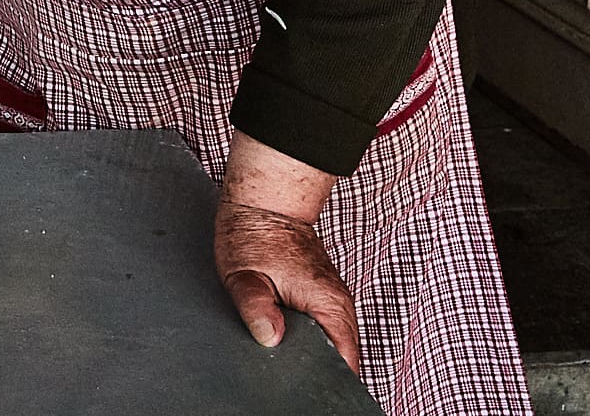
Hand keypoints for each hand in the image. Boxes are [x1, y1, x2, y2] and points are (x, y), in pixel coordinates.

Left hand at [214, 196, 361, 374]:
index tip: (304, 390)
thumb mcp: (244, 272)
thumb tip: (270, 337)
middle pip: (336, 358)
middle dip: (312, 369)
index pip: (345, 363)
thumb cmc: (253, 230)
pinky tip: (279, 338)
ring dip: (305, 352)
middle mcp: (337, 306)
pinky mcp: (318, 297)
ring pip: (325, 344)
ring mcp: (329, 302)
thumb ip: (255, 306)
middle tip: (284, 376)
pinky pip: (316, 329)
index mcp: (330, 305)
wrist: (263, 199)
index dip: (326, 381)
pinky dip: (301, 337)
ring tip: (280, 356)